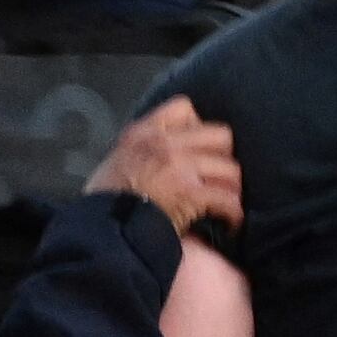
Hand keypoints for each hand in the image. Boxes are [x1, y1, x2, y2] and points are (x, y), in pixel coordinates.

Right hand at [100, 96, 241, 234]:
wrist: (103, 229)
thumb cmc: (105, 203)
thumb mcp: (117, 160)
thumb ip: (142, 151)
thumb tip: (163, 159)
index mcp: (144, 132)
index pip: (184, 108)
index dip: (199, 126)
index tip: (198, 148)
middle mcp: (165, 143)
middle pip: (221, 136)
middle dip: (225, 158)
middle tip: (219, 177)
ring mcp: (181, 167)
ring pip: (231, 170)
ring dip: (232, 189)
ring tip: (226, 203)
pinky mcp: (192, 194)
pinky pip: (228, 200)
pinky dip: (233, 214)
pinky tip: (230, 223)